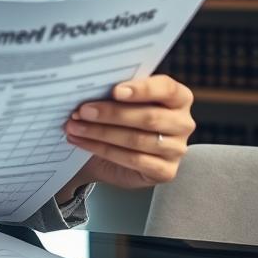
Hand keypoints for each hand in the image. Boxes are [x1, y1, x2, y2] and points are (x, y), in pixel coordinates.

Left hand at [58, 75, 195, 198]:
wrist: (112, 153)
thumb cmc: (118, 117)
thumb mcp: (119, 99)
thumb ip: (115, 91)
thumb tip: (90, 85)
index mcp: (178, 97)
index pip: (167, 89)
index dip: (142, 89)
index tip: (115, 91)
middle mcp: (182, 123)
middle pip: (149, 117)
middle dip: (111, 113)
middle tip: (82, 111)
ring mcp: (176, 149)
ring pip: (137, 140)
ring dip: (100, 132)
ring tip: (75, 127)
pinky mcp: (165, 172)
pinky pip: (134, 161)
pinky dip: (103, 150)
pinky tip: (82, 142)